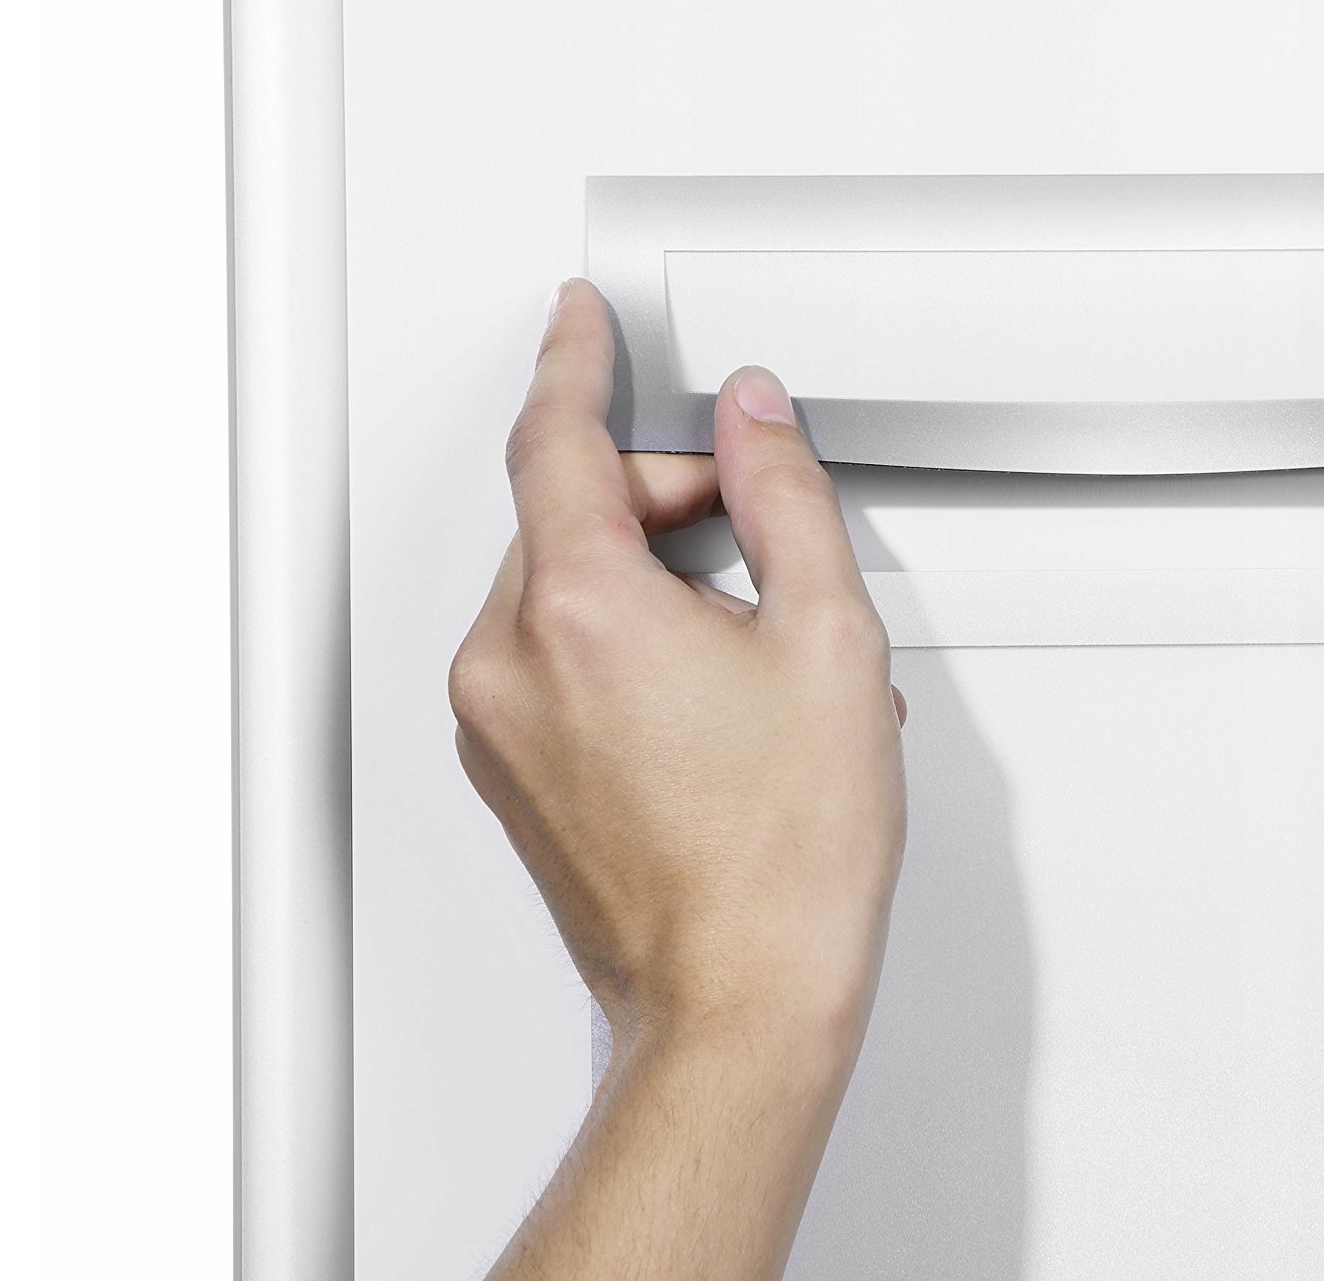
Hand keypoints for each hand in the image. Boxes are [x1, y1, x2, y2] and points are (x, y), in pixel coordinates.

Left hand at [449, 281, 905, 1279]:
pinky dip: (619, 641)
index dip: (575, 360)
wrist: (738, 1003)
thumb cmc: (783, 860)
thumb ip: (785, 498)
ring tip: (753, 647)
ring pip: (558, 589)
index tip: (580, 320)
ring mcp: (496, 728)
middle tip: (755, 524)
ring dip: (644, 575)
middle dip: (657, 495)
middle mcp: (509, 664)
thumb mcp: (828, 640)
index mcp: (580, 611)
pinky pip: (550, 659)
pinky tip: (709, 695)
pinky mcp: (506, 776)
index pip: (555, 438)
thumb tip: (753, 421)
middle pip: (565, 515)